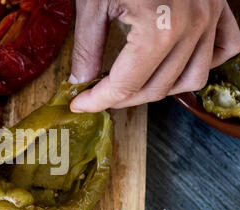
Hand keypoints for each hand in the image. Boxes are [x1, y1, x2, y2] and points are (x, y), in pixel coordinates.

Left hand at [69, 0, 239, 111]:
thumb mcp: (92, 4)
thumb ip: (86, 48)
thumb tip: (81, 81)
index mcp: (158, 31)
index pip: (125, 85)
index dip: (98, 101)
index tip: (81, 104)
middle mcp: (192, 29)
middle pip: (157, 89)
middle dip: (122, 98)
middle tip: (100, 94)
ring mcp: (210, 18)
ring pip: (192, 79)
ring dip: (160, 89)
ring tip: (134, 85)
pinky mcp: (219, 8)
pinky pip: (225, 49)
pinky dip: (202, 63)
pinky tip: (177, 64)